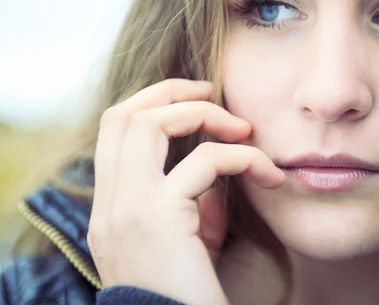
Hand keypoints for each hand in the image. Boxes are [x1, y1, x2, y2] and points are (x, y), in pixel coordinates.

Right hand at [87, 79, 284, 304]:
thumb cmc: (190, 296)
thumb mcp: (183, 246)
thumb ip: (189, 207)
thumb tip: (216, 178)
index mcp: (110, 208)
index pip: (114, 130)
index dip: (153, 102)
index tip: (195, 99)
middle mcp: (109, 204)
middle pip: (125, 115)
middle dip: (172, 93)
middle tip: (214, 93)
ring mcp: (127, 209)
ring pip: (152, 124)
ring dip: (205, 115)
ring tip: (244, 130)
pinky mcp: (158, 217)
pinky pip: (205, 161)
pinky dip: (242, 158)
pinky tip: (269, 175)